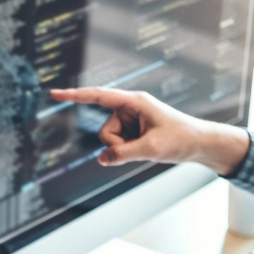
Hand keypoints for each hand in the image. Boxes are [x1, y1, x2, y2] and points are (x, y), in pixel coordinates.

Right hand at [50, 88, 249, 174]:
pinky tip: (147, 149)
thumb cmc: (180, 139)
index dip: (74, 96)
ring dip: (125, 150)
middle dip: (117, 145)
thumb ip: (123, 155)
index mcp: (134, 102)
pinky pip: (119, 146)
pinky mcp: (134, 132)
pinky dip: (129, 152)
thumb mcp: (151, 149)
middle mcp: (130, 108)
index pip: (98, 96)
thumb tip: (101, 159)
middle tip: (142, 148)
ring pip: (111, 142)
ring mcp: (131, 121)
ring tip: (148, 148)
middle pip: (104, 131)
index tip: (53, 93)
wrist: (199, 144)